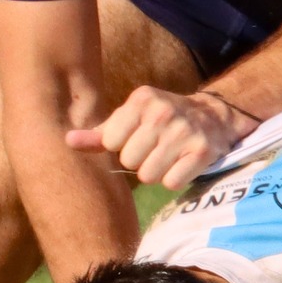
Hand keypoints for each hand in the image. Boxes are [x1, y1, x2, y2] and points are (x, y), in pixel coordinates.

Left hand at [66, 86, 256, 188]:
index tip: (137, 139)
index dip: (122, 146)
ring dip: (157, 172)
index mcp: (142, 99)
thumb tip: (67, 140)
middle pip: (129, 161)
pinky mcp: (202, 152)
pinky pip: (172, 183)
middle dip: (140, 161)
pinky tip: (183, 164)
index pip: (110, 141)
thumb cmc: (162, 121)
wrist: (214, 117)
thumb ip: (99, 133)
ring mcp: (184, 131)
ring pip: (149, 176)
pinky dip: (175, 179)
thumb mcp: (132, 119)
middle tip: (156, 149)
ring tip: (169, 157)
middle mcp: (163, 112)